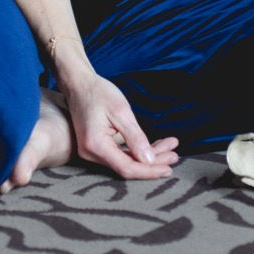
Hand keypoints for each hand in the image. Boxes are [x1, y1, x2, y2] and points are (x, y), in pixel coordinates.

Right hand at [63, 70, 178, 181]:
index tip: (169, 168)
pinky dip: (137, 150)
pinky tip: (154, 146)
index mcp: (95, 145)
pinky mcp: (96, 146)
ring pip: (125, 160)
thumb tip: (150, 161)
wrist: (79, 83)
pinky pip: (119, 153)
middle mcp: (91, 153)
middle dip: (153, 162)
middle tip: (175, 156)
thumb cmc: (98, 92)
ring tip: (170, 148)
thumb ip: (135, 138)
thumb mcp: (121, 111)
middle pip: (127, 166)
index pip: (127, 168)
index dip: (149, 171)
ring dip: (148, 156)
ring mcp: (92, 151)